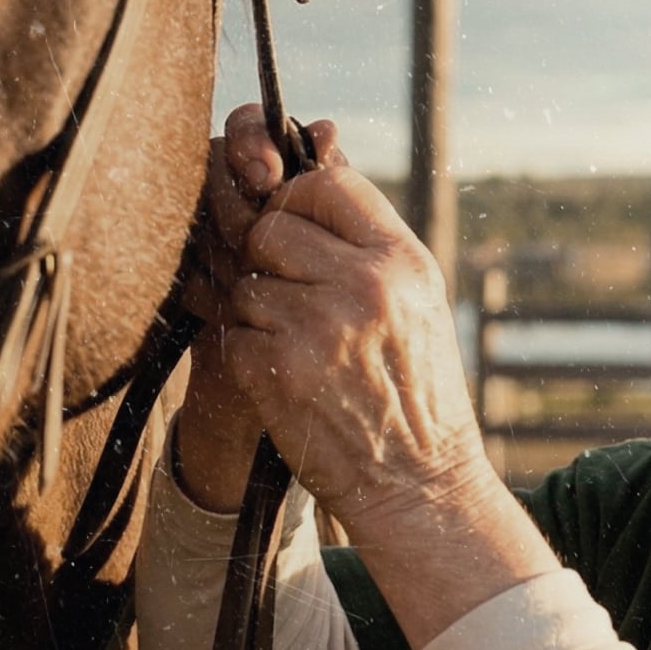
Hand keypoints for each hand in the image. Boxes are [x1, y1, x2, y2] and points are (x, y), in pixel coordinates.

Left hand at [187, 104, 558, 649]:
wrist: (418, 482)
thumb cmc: (417, 391)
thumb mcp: (417, 303)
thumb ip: (370, 241)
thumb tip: (313, 167)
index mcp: (400, 260)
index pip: (325, 184)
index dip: (299, 201)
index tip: (300, 232)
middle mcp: (362, 285)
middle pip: (271, 227)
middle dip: (269, 259)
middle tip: (291, 296)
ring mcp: (316, 327)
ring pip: (245, 283)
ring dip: (257, 313)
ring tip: (297, 347)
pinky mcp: (276, 370)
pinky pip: (231, 332)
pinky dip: (247, 354)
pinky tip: (283, 378)